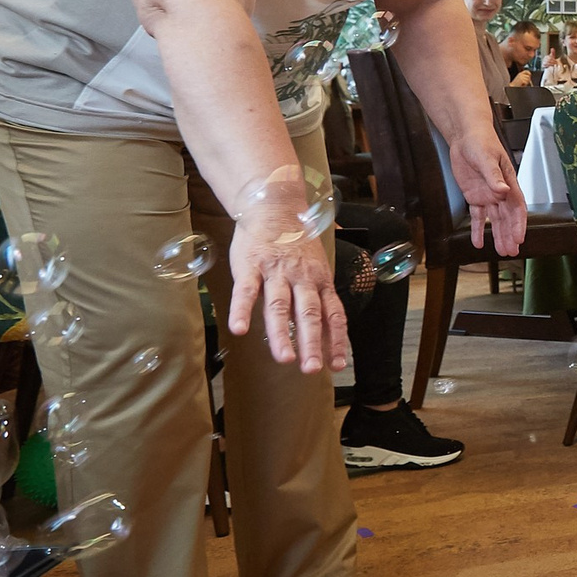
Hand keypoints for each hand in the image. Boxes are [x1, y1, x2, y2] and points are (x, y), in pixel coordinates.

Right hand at [226, 182, 350, 372]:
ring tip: (285, 359)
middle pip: (309, 314)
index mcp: (320, 281)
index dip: (336, 340)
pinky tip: (239, 329)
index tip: (337, 366)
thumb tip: (331, 331)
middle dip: (312, 343)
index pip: (333, 314)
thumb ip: (319, 298)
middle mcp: (302, 278)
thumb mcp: (315, 268)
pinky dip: (242, 310)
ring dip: (282, 334)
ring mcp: (276, 272)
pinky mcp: (251, 266)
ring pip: (280, 306)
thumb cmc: (295, 244)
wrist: (274, 206)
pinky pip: (246, 291)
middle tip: (312, 369)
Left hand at [447, 131, 528, 254]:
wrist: (465, 136)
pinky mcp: (475, 196)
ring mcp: (488, 195)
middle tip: (512, 251)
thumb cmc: (481, 142)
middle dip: (510, 234)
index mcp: (508, 182)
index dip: (518, 223)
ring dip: (498, 235)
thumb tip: (503, 191)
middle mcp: (500, 192)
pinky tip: (478, 242)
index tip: (518, 237)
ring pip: (495, 220)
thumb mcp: (487, 158)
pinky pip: (478, 216)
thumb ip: (494, 177)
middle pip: (507, 217)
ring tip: (501, 251)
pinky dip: (478, 229)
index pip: (516, 207)